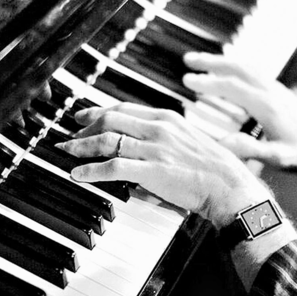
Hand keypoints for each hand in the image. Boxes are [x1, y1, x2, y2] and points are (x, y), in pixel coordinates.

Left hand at [55, 103, 269, 226]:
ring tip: (66, 152)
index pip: (124, 109)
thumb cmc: (215, 170)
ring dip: (81, 147)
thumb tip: (144, 144)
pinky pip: (112, 167)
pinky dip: (90, 170)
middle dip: (84, 127)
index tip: (84, 117)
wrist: (230, 186)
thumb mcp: (190, 141)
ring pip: (106, 140)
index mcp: (167, 119)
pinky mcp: (151, 170)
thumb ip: (167, 138)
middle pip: (110, 120)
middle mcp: (159, 129)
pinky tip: (78, 174)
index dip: (99, 112)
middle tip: (69, 135)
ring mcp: (154, 149)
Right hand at [183, 52, 296, 213]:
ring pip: (247, 67)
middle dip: (212, 62)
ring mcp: (278, 90)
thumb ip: (251, 150)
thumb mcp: (279, 158)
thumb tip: (222, 143)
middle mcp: (272, 93)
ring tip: (202, 61)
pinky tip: (229, 70)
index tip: (188, 80)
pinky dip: (238, 66)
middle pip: (238, 68)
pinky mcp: (282, 92)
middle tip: (188, 60)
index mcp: (268, 107)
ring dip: (224, 61)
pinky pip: (255, 72)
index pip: (233, 87)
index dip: (209, 82)